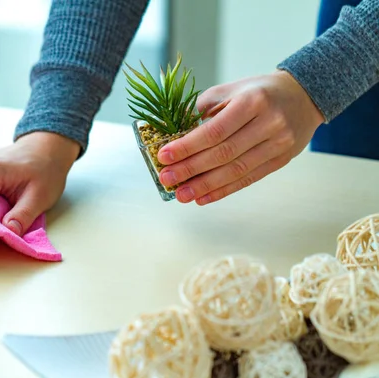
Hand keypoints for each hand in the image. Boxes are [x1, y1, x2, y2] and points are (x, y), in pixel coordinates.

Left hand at [156, 70, 323, 204]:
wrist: (303, 95)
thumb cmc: (258, 92)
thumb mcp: (230, 90)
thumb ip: (202, 110)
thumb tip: (174, 137)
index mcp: (252, 101)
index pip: (215, 130)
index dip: (188, 146)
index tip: (164, 156)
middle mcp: (269, 123)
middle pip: (224, 153)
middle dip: (191, 169)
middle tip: (167, 179)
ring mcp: (278, 144)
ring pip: (236, 170)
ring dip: (205, 186)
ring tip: (182, 194)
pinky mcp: (281, 160)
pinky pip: (248, 179)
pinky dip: (223, 190)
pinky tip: (203, 197)